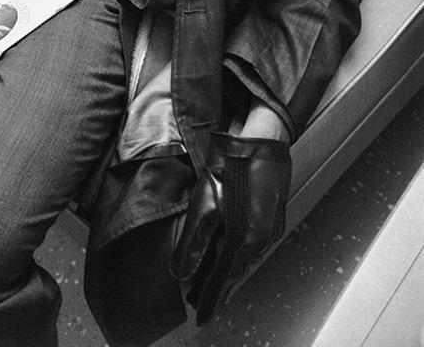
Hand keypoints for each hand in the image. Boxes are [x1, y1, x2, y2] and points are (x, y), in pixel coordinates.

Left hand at [170, 132, 290, 324]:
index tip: (200, 316)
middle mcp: (261, 237)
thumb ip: (195, 241)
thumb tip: (182, 273)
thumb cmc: (235, 163)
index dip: (210, 297)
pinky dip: (239, 255)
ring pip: (246, 258)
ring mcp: (270, 225)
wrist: (263, 136)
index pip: (223, 278)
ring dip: (228, 271)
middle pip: (236, 271)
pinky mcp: (271, 213)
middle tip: (204, 303)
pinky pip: (253, 244)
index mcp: (245, 238)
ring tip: (214, 283)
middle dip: (219, 288)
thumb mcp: (206, 202)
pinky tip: (231, 252)